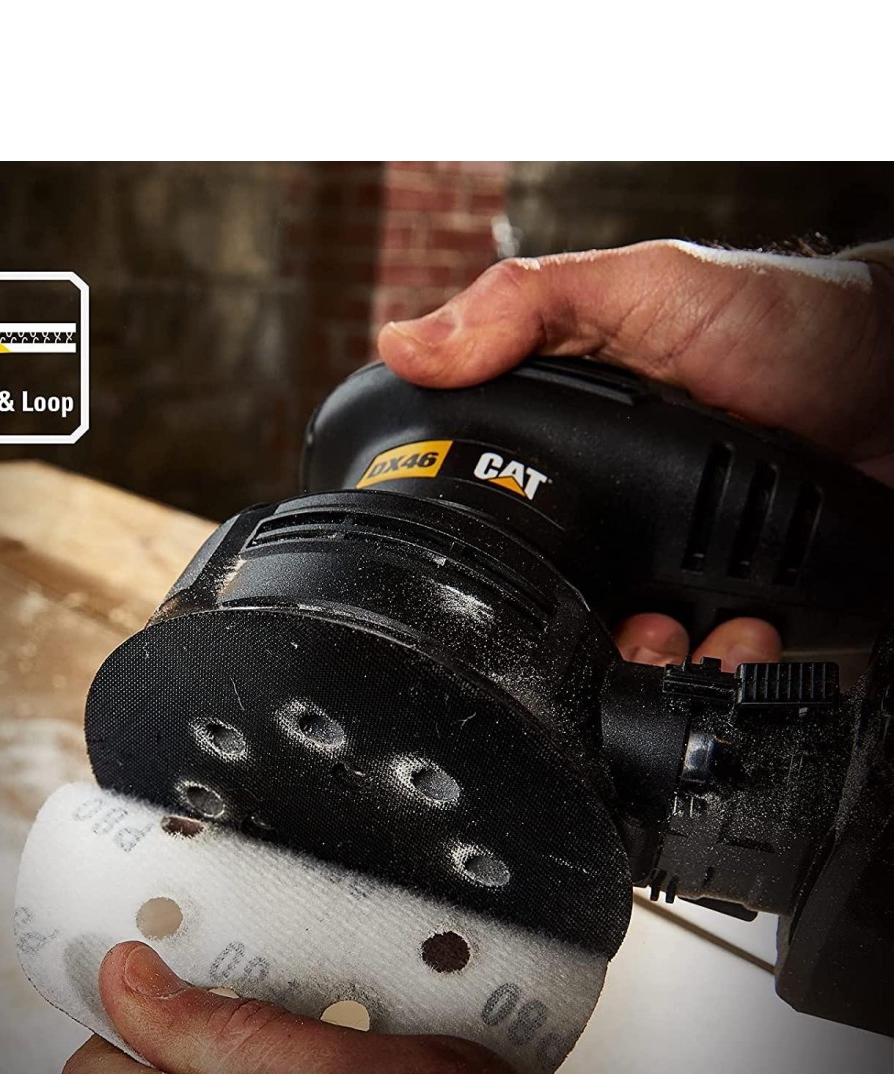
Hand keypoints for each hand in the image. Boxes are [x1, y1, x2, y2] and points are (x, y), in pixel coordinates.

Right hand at [378, 239, 893, 668]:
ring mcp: (685, 562)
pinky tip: (741, 636)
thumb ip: (530, 307)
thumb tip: (409, 346)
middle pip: (567, 606)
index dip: (492, 559)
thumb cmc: (785, 318)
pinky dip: (726, 665)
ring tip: (676, 640)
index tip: (494, 587)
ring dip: (651, 664)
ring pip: (637, 649)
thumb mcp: (646, 288)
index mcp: (581, 448)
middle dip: (578, 639)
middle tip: (615, 629)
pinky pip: (717, 658)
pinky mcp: (744, 597)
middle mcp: (627, 516)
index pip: (502, 513)